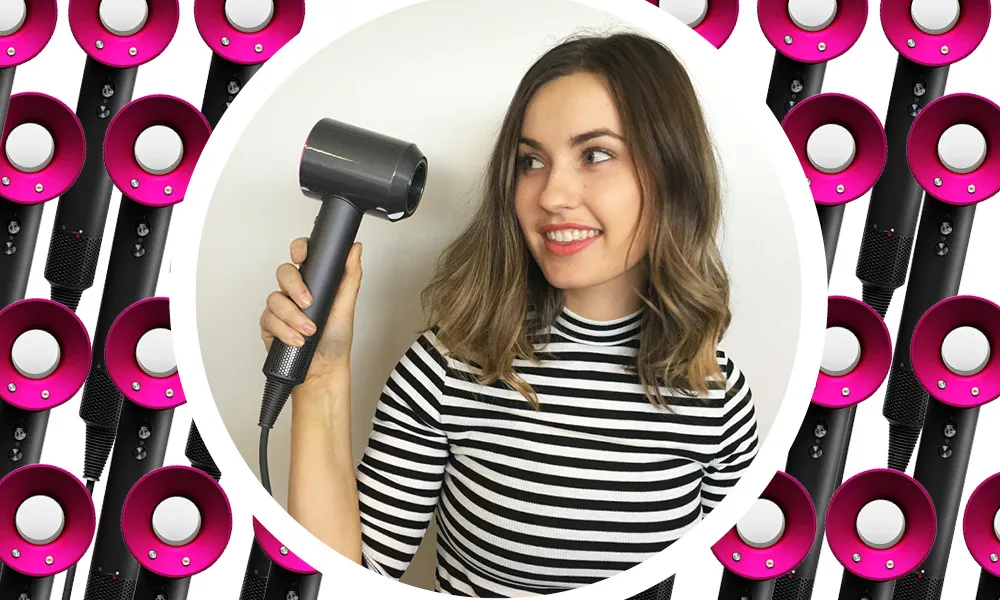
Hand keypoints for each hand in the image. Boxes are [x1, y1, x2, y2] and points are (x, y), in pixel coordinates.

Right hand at [260, 237, 362, 380]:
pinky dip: (284, 331)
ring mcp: (280, 308)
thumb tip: (355, 248)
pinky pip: (268, 319)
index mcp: (314, 283)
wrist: (323, 370)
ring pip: (274, 298)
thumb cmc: (336, 339)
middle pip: (283, 273)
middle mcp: (295, 292)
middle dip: (295, 287)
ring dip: (293, 316)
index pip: (302, 256)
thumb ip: (350, 275)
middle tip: (308, 303)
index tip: (301, 257)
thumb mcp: (347, 305)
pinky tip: (296, 339)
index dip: (298, 250)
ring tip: (309, 330)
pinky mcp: (269, 325)